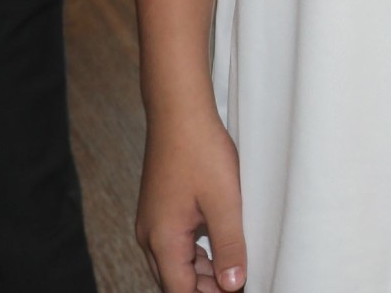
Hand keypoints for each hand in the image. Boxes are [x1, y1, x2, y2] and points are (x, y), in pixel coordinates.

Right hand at [135, 110, 245, 292]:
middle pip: (175, 281)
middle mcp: (151, 237)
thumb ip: (229, 245)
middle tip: (240, 280)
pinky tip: (222, 245)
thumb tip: (232, 284)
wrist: (179, 114)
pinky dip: (198, 252)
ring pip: (177, 263)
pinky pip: (177, 243)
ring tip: (236, 268)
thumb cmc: (201, 152)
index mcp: (163, 241)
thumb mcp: (225, 201)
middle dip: (205, 287)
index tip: (236, 289)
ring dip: (203, 271)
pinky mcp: (161, 210)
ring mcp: (153, 223)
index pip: (180, 291)